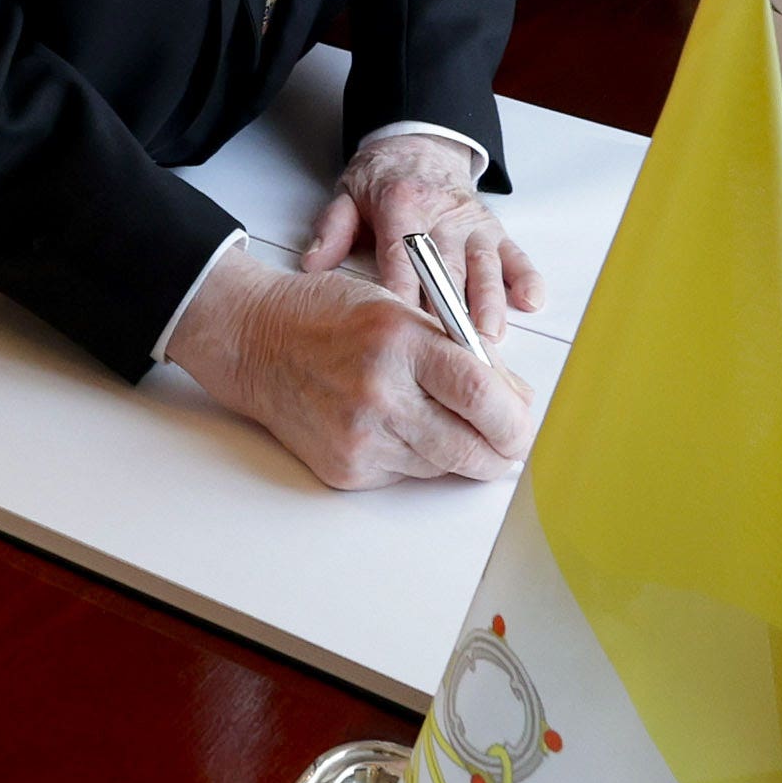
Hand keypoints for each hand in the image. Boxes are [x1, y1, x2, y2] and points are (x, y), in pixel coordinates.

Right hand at [165, 256, 534, 489]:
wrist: (255, 343)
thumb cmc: (326, 316)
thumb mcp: (399, 308)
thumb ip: (458, 349)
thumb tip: (512, 397)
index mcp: (399, 341)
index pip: (477, 391)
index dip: (514, 418)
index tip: (525, 424)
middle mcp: (379, 393)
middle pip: (468, 446)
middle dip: (500, 450)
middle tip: (510, 442)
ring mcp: (359, 437)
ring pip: (442, 465)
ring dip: (457, 449)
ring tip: (439, 416)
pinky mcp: (346, 468)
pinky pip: (407, 474)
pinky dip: (417, 456)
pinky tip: (396, 425)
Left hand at [303, 134, 544, 345]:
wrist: (419, 144)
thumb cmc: (383, 179)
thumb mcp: (348, 193)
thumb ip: (332, 227)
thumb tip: (313, 263)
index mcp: (400, 205)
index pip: (401, 255)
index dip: (403, 290)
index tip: (403, 327)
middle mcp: (440, 214)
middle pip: (447, 266)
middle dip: (451, 308)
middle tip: (452, 346)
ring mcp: (471, 223)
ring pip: (484, 264)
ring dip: (488, 300)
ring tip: (490, 335)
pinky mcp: (494, 229)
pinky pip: (515, 253)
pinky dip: (526, 277)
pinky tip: (531, 301)